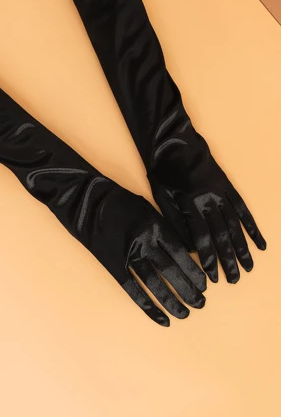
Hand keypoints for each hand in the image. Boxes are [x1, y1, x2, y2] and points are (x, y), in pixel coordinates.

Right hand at [92, 187, 206, 325]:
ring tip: (184, 314)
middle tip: (200, 304)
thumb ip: (164, 227)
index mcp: (156, 226)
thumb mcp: (147, 207)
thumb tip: (184, 248)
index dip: (193, 272)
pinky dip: (147, 306)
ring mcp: (128, 255)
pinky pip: (133, 289)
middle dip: (188, 290)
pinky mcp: (113, 265)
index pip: (181, 254)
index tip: (204, 285)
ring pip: (154, 284)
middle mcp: (145, 242)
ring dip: (171, 301)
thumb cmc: (119, 201)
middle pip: (171, 271)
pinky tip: (161, 318)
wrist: (86, 202)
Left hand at [149, 134, 265, 282]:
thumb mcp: (162, 196)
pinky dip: (251, 227)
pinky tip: (260, 242)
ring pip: (235, 225)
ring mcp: (222, 193)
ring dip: (243, 248)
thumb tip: (191, 246)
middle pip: (222, 236)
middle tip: (234, 279)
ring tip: (249, 267)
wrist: (174, 142)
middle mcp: (211, 200)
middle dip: (229, 260)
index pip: (203, 238)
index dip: (209, 259)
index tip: (213, 277)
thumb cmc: (163, 170)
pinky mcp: (227, 186)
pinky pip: (242, 209)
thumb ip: (177, 221)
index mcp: (192, 204)